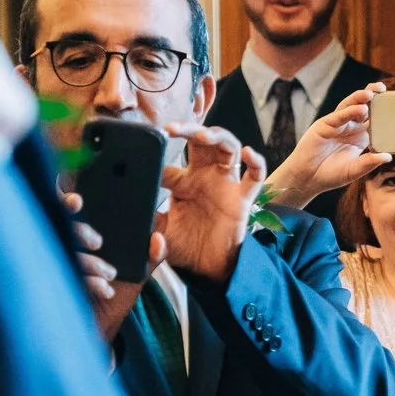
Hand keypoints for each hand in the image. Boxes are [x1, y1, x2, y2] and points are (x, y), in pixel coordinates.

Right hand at [68, 193, 164, 342]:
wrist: (100, 329)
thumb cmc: (113, 298)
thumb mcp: (135, 276)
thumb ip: (149, 255)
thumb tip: (158, 236)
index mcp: (81, 239)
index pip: (69, 212)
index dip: (69, 202)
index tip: (77, 201)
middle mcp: (63, 248)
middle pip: (60, 227)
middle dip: (79, 231)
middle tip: (96, 242)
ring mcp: (55, 266)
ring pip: (63, 253)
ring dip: (89, 262)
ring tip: (109, 273)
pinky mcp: (53, 287)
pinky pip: (66, 278)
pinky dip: (89, 283)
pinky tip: (105, 289)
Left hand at [157, 122, 267, 284]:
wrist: (208, 267)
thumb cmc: (185, 247)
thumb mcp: (161, 234)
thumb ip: (148, 227)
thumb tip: (138, 222)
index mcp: (181, 183)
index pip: (168, 162)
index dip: (157, 154)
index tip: (144, 147)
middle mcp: (204, 177)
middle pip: (200, 142)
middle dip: (188, 129)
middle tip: (171, 127)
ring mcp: (225, 184)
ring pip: (227, 148)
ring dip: (217, 136)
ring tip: (203, 136)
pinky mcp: (242, 197)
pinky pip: (255, 176)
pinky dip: (255, 162)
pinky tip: (248, 153)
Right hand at [263, 84, 391, 209]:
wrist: (308, 179)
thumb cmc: (331, 175)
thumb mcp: (354, 170)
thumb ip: (369, 163)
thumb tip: (388, 156)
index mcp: (360, 137)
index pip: (375, 120)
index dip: (384, 112)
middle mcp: (350, 128)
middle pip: (363, 108)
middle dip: (373, 97)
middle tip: (384, 89)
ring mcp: (337, 125)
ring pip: (350, 107)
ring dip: (360, 99)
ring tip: (371, 94)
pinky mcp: (324, 125)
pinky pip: (338, 117)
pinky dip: (348, 112)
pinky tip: (358, 108)